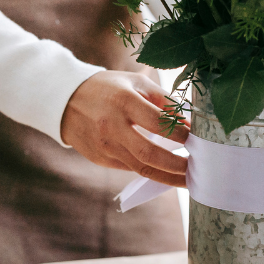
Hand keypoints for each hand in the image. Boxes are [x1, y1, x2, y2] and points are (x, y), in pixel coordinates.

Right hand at [61, 71, 188, 187]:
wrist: (65, 100)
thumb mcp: (136, 83)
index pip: (159, 123)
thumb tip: (189, 123)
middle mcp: (111, 126)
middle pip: (149, 154)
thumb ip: (164, 100)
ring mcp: (104, 145)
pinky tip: (168, 174)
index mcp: (123, 101)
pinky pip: (131, 169)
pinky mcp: (100, 159)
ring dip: (168, 177)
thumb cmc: (109, 89)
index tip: (197, 139)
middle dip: (177, 165)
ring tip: (188, 179)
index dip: (181, 134)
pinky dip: (152, 173)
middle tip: (197, 168)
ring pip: (141, 168)